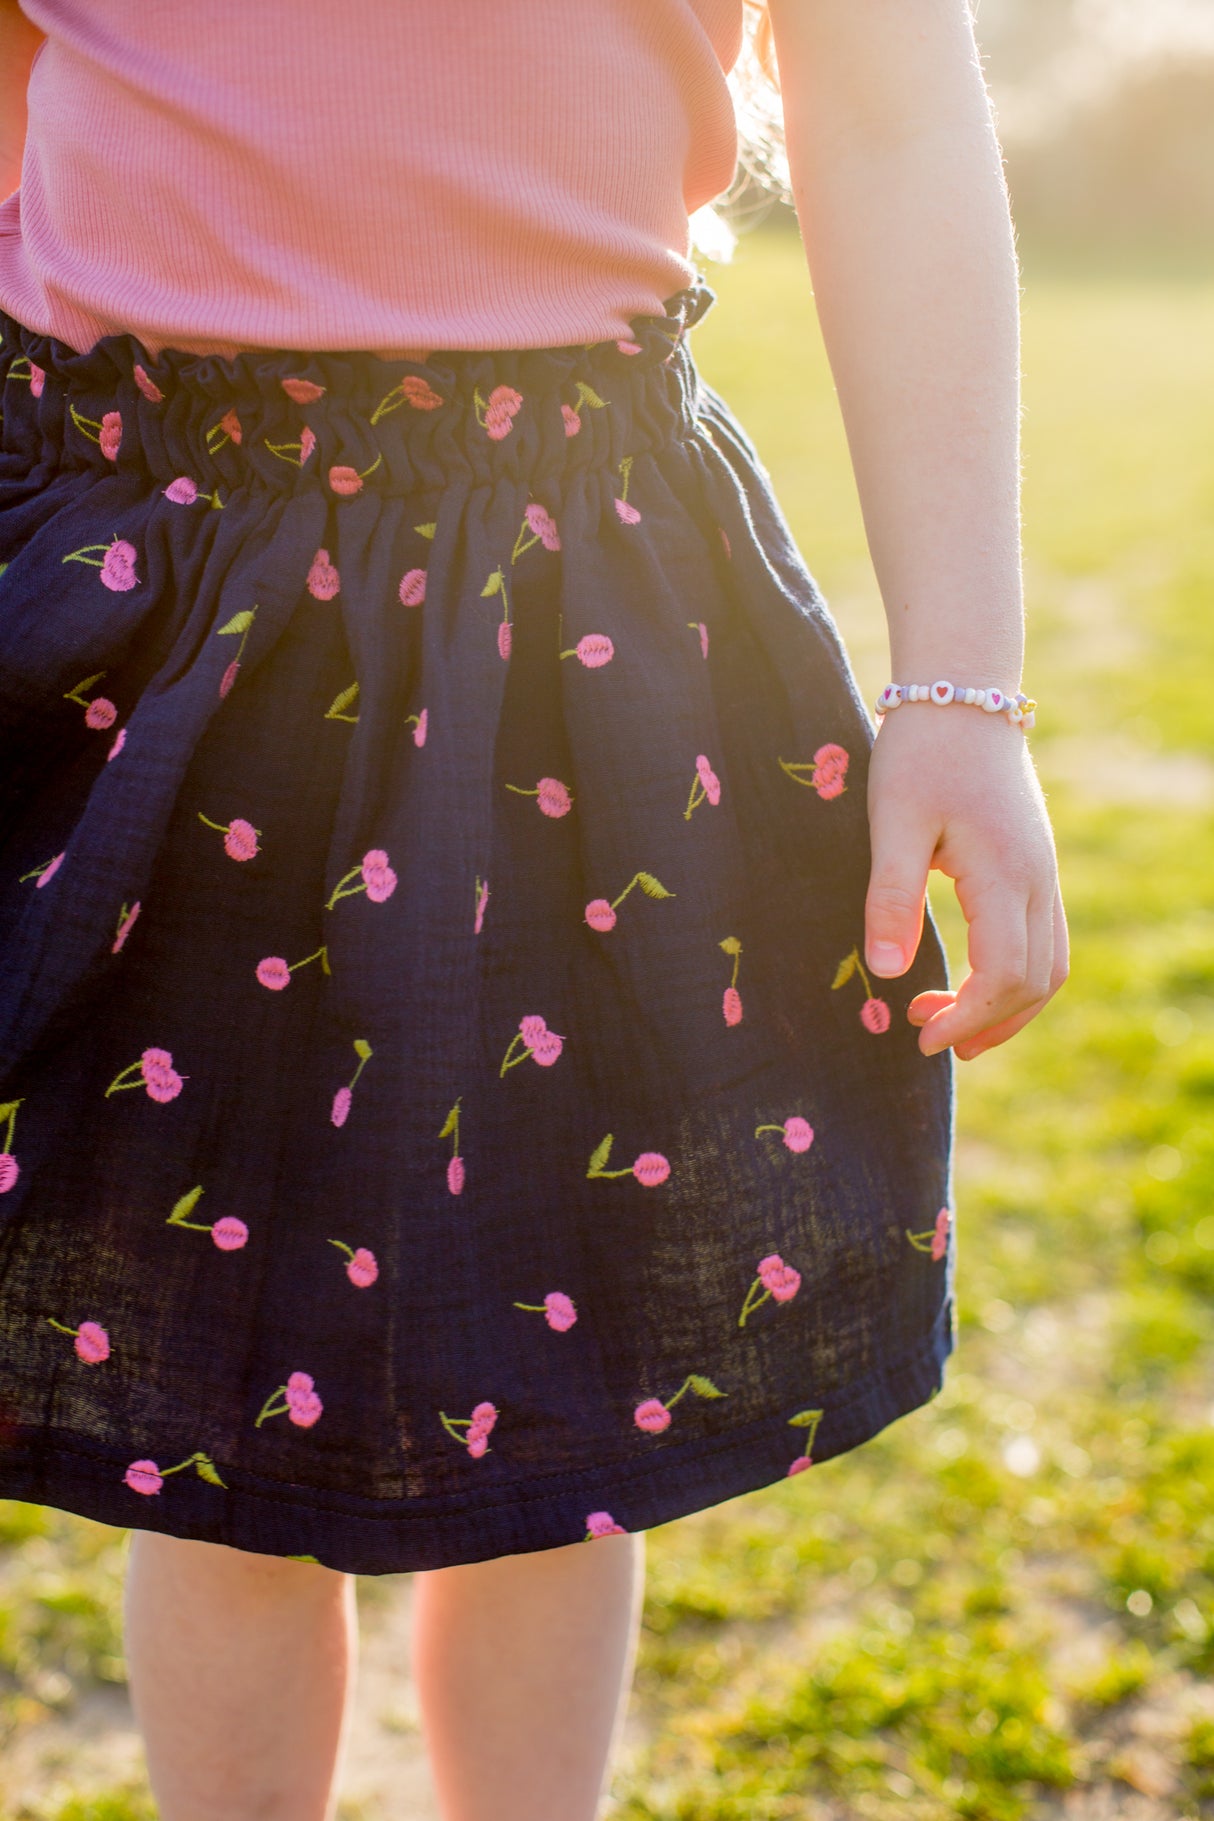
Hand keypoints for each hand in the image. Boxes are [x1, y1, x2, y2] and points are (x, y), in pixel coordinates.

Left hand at [863, 706, 1067, 1059]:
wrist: (962, 693)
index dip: (966, 1018)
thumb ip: (891, 897)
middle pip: (1037, 981)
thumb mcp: (892, 823)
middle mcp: (1039, 880)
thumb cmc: (921, 754)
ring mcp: (1044, 872)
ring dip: (1006, 1006)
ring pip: (1049, 964)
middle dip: (986, 1023)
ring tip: (947, 1023)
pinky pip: (1043, 940)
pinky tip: (968, 979)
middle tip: (922, 1036)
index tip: (918, 1037)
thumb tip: (887, 973)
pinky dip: (1013, 976)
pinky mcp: (1035, 864)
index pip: (1005, 976)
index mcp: (1006, 875)